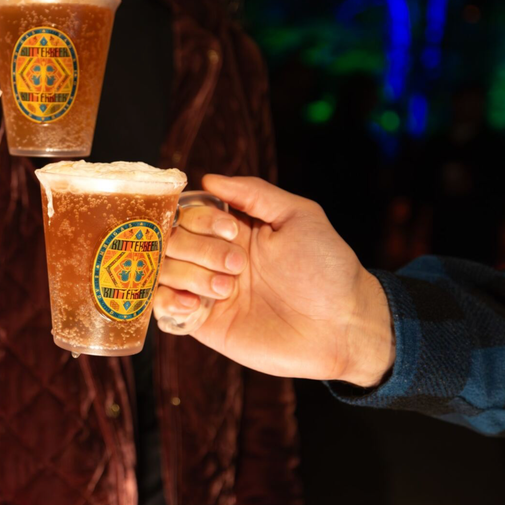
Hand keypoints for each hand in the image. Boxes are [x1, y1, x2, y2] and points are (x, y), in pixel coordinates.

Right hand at [153, 175, 395, 387]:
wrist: (341, 327)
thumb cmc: (327, 269)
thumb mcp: (299, 216)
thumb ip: (254, 193)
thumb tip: (208, 179)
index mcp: (233, 231)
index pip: (189, 212)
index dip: (201, 219)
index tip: (232, 231)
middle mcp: (213, 257)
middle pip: (172, 240)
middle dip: (198, 248)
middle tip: (237, 266)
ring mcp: (205, 290)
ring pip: (163, 271)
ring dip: (189, 275)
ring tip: (225, 290)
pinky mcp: (203, 324)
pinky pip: (162, 309)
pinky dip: (168, 303)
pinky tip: (195, 305)